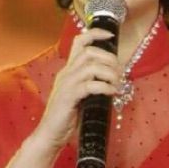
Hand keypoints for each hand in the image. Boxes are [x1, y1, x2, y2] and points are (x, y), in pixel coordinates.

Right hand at [35, 28, 120, 149]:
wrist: (49, 134)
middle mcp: (66, 73)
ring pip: (91, 66)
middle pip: (89, 51)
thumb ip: (92, 82)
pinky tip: (111, 92)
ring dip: (109, 72)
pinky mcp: (68, 97)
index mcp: (69, 69)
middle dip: (109, 57)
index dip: (95, 33)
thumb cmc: (67, 115)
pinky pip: (90, 85)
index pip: (79, 42)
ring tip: (117, 83)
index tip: (110, 35)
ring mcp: (66, 84)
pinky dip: (105, 86)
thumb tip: (114, 77)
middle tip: (119, 70)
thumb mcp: (80, 94)